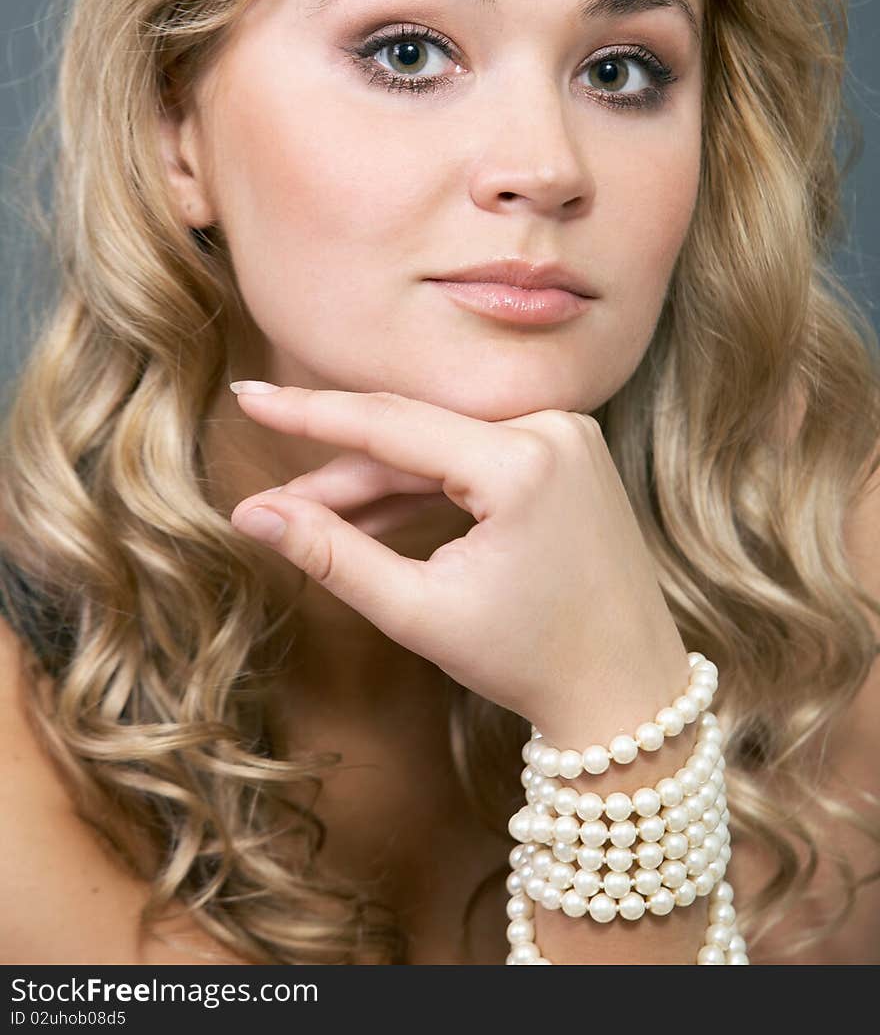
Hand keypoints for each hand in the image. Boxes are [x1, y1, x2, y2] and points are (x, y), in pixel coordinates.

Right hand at [229, 385, 688, 737]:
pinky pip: (476, 456)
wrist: (628, 690)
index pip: (389, 423)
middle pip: (413, 437)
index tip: (246, 393)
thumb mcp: (419, 612)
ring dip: (378, 483)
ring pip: (440, 447)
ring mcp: (566, 434)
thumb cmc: (530, 659)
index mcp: (521, 462)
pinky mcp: (568, 449)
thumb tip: (254, 514)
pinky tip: (371, 516)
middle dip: (339, 473)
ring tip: (312, 519)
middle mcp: (552, 427)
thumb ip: (332, 555)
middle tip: (272, 503)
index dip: (308, 412)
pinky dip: (426, 487)